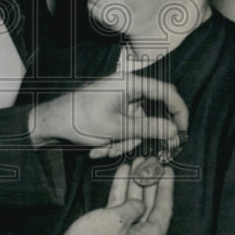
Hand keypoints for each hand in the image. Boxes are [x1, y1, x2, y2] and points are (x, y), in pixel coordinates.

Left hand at [28, 73, 187, 158]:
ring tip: (104, 148)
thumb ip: (149, 129)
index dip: (179, 112)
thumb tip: (175, 131)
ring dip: (124, 142)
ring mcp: (119, 100)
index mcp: (130, 83)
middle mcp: (126, 88)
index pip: (166, 92)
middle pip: (152, 113)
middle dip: (141, 136)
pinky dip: (116, 140)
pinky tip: (98, 147)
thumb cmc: (80, 120)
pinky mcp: (112, 111)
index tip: (183, 132)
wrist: (51, 123)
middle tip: (142, 151)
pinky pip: (125, 128)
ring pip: (138, 126)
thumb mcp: (118, 128)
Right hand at [50, 161, 173, 234]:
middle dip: (150, 182)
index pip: (163, 211)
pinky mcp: (111, 230)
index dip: (165, 189)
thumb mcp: (117, 219)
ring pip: (134, 204)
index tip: (168, 172)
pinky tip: (122, 174)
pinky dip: (121, 191)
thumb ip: (134, 207)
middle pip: (150, 206)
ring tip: (137, 164)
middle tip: (152, 164)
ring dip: (135, 183)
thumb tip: (140, 203)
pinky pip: (121, 207)